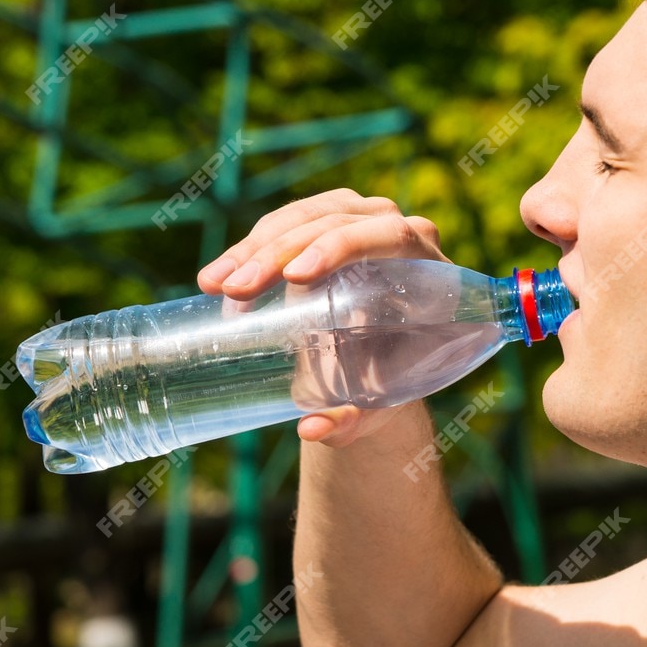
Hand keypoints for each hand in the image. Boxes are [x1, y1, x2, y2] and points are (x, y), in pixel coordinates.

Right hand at [197, 188, 447, 446]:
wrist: (379, 367)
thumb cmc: (387, 385)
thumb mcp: (375, 406)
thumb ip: (351, 421)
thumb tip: (311, 429)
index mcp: (431, 273)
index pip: (390, 237)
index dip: (341, 247)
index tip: (294, 277)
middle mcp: (403, 233)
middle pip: (337, 221)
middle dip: (279, 253)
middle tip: (236, 289)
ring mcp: (364, 218)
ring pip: (304, 216)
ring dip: (254, 247)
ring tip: (215, 285)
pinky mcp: (328, 218)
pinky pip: (285, 222)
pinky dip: (248, 247)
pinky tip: (217, 277)